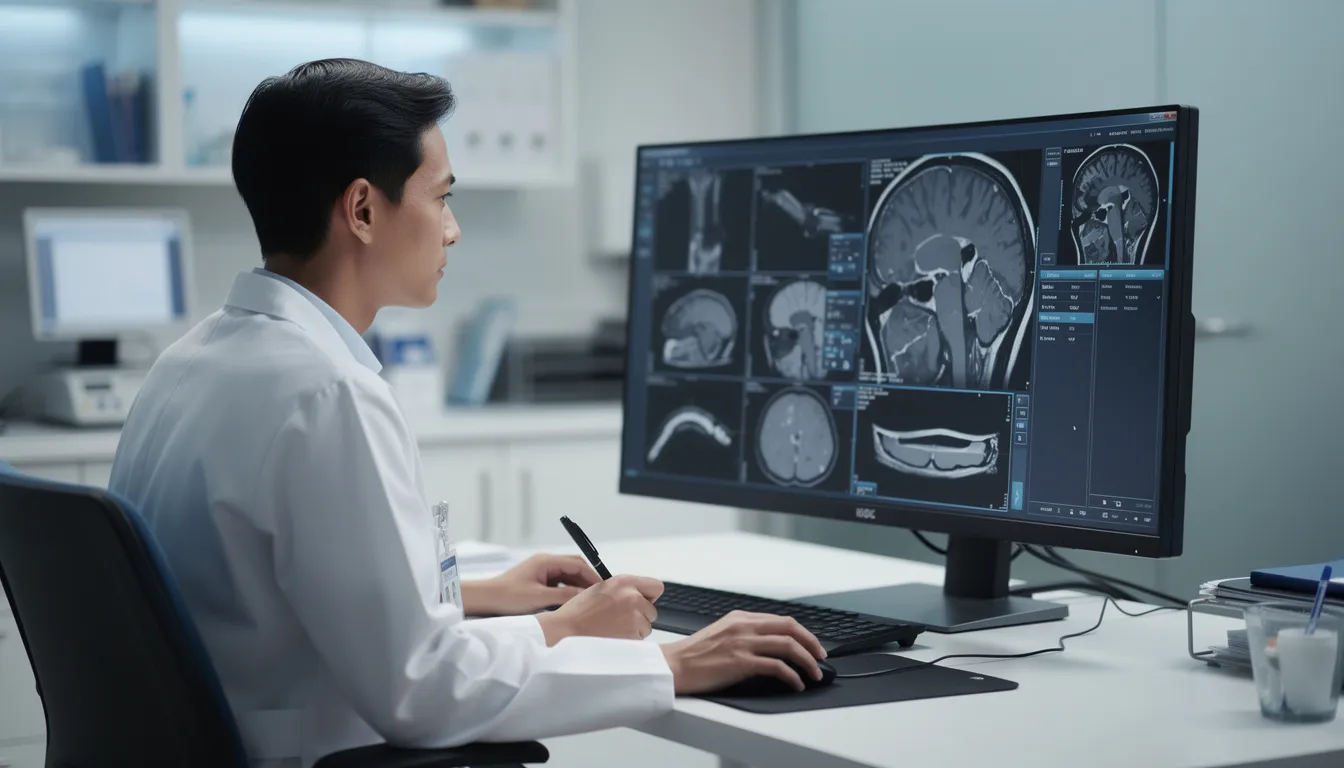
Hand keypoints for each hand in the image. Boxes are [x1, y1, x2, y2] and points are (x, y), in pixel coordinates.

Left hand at [462, 554, 598, 616]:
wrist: (486, 599)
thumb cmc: (509, 596)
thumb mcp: (540, 598)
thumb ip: (564, 596)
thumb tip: (584, 596)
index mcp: (547, 561)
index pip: (577, 564)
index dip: (592, 575)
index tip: (604, 587)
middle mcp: (546, 562)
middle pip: (574, 567)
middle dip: (587, 579)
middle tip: (600, 593)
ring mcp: (541, 570)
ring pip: (567, 575)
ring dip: (578, 585)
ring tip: (589, 599)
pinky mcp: (537, 580)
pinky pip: (559, 583)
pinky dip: (568, 590)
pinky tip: (573, 602)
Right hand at [535, 574, 662, 645]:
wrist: (567, 630)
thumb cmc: (579, 612)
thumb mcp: (602, 589)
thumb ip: (623, 590)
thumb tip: (638, 596)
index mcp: (624, 582)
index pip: (656, 587)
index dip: (648, 596)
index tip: (641, 602)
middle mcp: (633, 597)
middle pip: (652, 610)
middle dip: (640, 616)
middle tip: (620, 619)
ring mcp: (634, 617)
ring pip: (646, 627)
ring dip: (635, 629)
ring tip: (613, 628)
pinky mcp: (632, 635)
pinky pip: (639, 640)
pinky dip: (629, 640)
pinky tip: (612, 636)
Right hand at [660, 611, 825, 693]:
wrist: (674, 665)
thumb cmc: (695, 654)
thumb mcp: (722, 633)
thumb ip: (745, 633)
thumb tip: (770, 644)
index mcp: (741, 618)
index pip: (782, 620)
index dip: (803, 632)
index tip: (813, 645)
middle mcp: (744, 626)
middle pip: (790, 628)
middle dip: (812, 643)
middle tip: (821, 657)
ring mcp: (743, 643)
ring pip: (788, 646)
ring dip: (807, 661)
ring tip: (814, 673)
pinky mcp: (741, 662)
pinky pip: (776, 666)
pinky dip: (792, 675)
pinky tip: (796, 683)